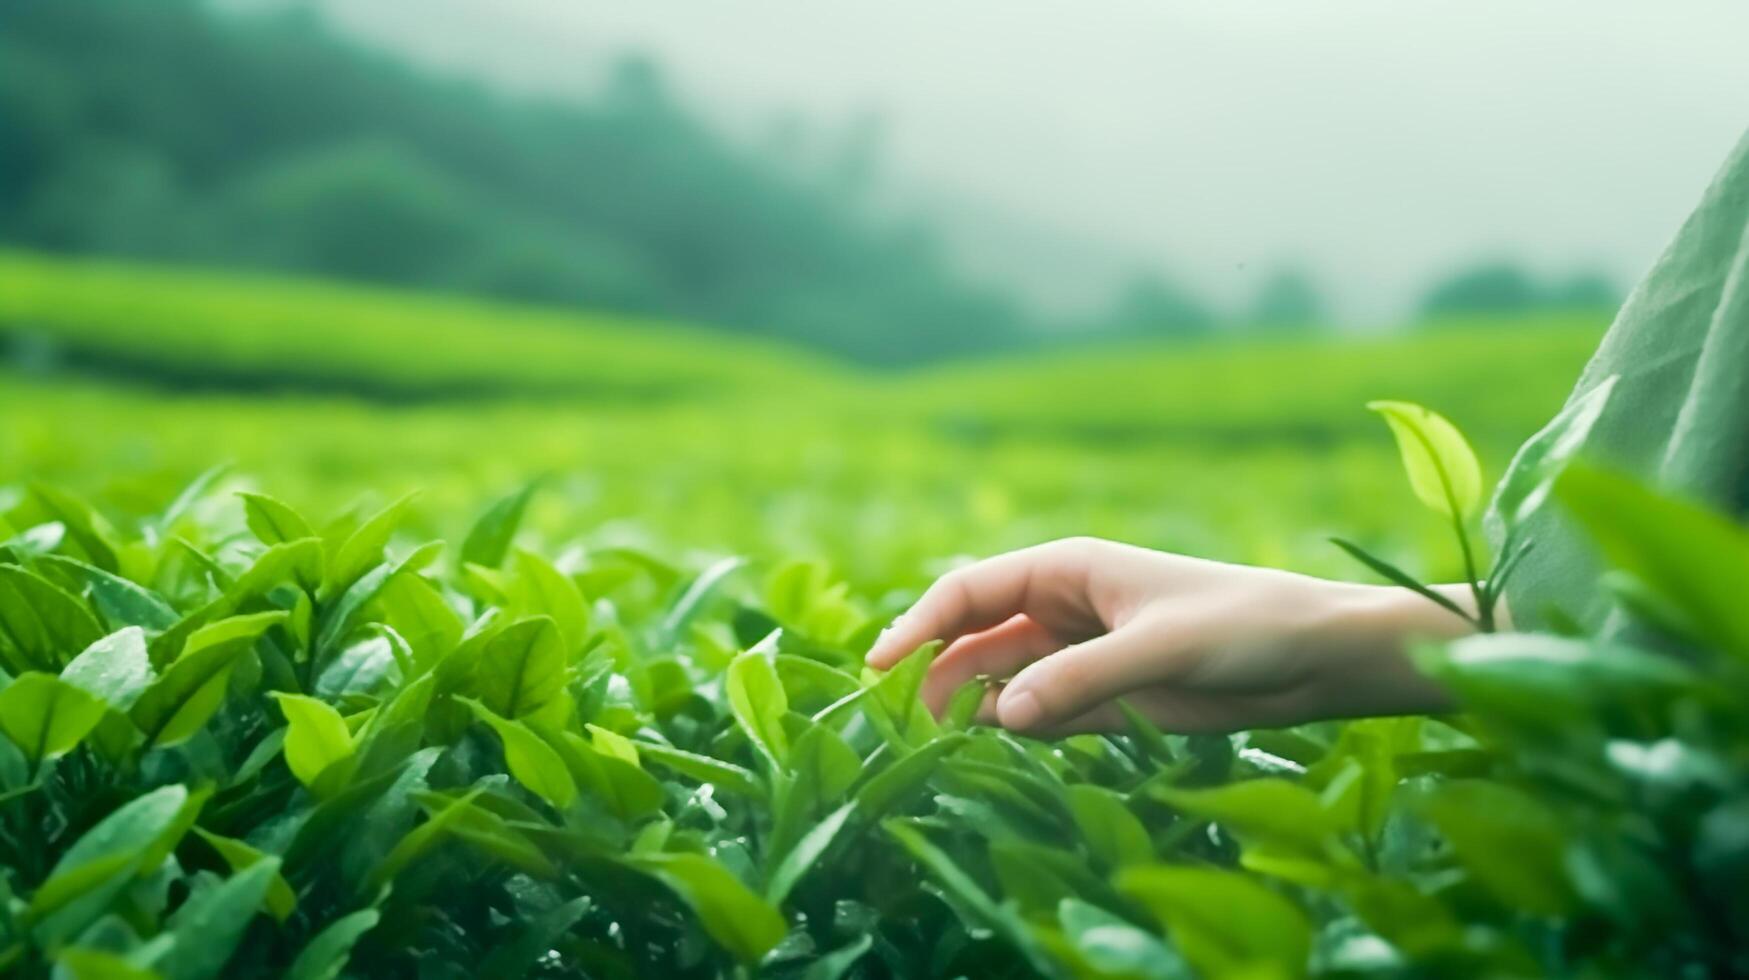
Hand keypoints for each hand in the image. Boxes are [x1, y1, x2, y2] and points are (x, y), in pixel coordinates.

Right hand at [864, 537, 1480, 734]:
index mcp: (1068, 570)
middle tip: (904, 728)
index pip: (970, 592)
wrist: (1316, 659)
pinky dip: (1015, 734)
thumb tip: (1000, 715)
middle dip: (936, 676)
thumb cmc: (1245, 624)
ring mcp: (1079, 656)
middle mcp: (1063, 609)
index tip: (880, 669)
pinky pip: (1039, 716)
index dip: (919, 626)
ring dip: (971, 711)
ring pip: (1000, 683)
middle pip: (974, 641)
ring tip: (941, 749)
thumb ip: (1080, 679)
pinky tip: (996, 754)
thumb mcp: (1160, 646)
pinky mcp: (1102, 699)